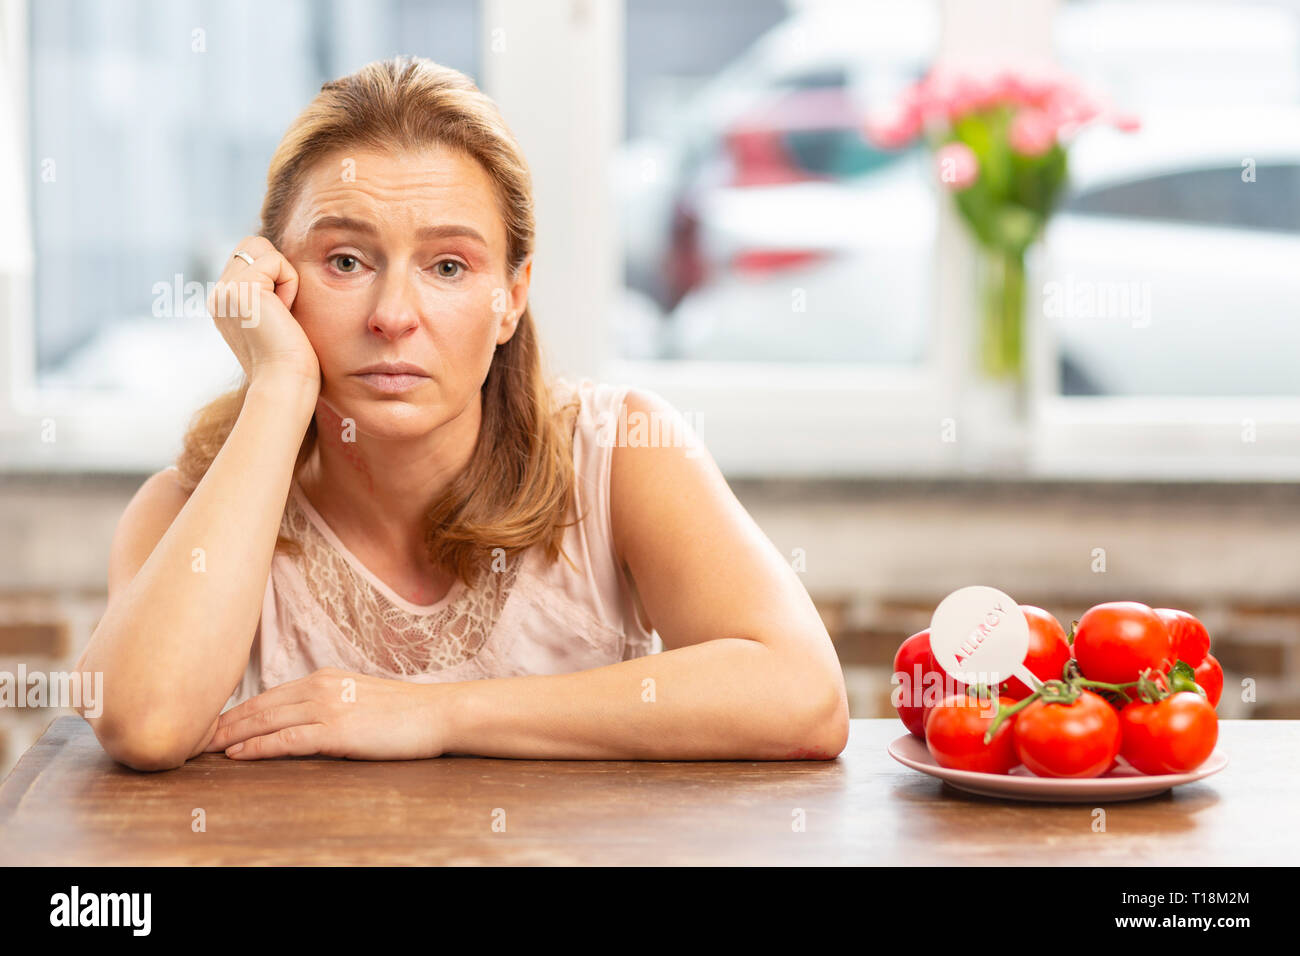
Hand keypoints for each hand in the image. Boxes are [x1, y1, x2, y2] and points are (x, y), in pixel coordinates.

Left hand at [203, 668, 448, 760]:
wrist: (439, 714)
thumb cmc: (406, 714)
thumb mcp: (361, 701)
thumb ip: (331, 705)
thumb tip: (304, 722)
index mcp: (325, 678)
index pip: (268, 696)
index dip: (235, 712)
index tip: (210, 726)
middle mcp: (321, 687)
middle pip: (259, 706)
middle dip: (222, 723)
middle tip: (190, 738)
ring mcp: (328, 707)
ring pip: (265, 721)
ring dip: (230, 736)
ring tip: (202, 748)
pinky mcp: (337, 730)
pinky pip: (286, 739)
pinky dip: (257, 747)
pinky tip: (237, 754)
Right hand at [207, 235, 320, 393]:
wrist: (285, 383)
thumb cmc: (292, 361)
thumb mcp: (276, 321)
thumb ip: (270, 294)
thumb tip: (279, 267)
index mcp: (225, 303)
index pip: (250, 256)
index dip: (276, 275)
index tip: (282, 315)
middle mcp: (219, 295)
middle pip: (252, 244)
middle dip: (278, 269)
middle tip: (284, 310)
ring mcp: (225, 291)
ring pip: (261, 247)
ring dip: (284, 277)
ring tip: (283, 312)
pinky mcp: (241, 289)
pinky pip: (275, 261)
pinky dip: (290, 284)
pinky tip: (284, 313)